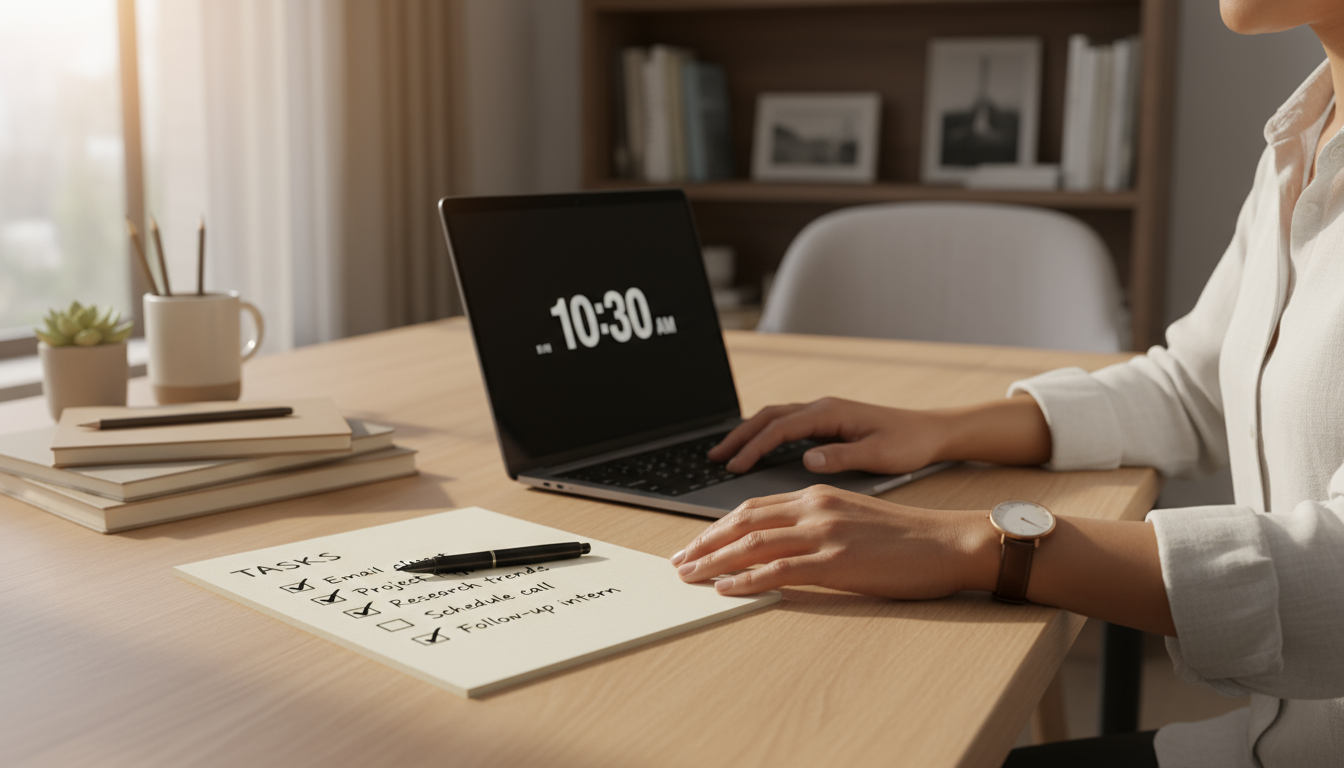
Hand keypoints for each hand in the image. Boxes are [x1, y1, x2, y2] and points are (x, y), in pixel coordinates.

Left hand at [670, 485, 996, 598]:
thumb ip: (817, 523)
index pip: (753, 507)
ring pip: (752, 544)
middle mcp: (814, 507)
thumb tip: (783, 544)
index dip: (718, 526)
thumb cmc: (906, 537)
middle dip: (704, 542)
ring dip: (714, 561)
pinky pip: (778, 569)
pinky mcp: (835, 561)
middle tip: (679, 560)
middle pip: (743, 521)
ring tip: (690, 576)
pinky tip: (725, 588)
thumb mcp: (853, 517)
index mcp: (817, 495)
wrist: (948, 542)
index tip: (696, 542)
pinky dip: (745, 579)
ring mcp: (824, 534)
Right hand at [708, 397, 948, 474]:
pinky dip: (764, 436)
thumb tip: (807, 459)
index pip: (781, 427)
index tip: (734, 466)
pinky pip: (786, 426)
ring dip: (748, 434)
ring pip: (774, 418)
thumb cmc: (909, 443)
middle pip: (768, 416)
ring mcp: (823, 414)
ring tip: (724, 454)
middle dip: (739, 436)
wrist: (931, 431)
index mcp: (831, 413)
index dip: (754, 447)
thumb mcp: (879, 454)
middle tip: (713, 457)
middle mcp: (822, 408)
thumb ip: (842, 456)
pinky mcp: (826, 424)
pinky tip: (754, 451)